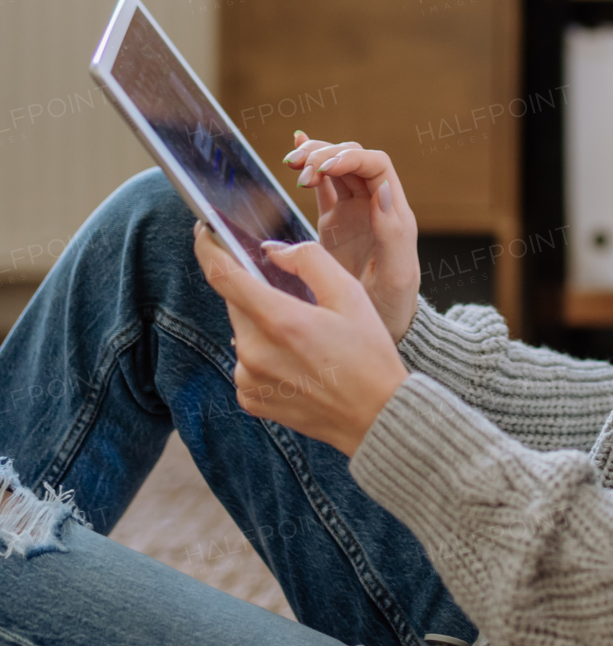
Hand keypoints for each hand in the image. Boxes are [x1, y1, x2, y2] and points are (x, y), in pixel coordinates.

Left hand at [192, 225, 407, 456]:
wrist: (375, 416)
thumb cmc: (368, 353)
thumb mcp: (350, 293)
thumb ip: (309, 260)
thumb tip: (272, 251)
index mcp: (280, 320)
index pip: (223, 274)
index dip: (208, 247)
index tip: (204, 230)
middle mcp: (254, 352)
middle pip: (236, 302)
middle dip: (256, 290)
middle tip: (295, 297)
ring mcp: (249, 379)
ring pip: (242, 330)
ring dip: (262, 323)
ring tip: (305, 337)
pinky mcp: (250, 399)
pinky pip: (246, 360)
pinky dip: (264, 352)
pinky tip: (297, 360)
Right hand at [284, 133, 420, 342]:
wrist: (379, 328)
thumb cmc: (395, 305)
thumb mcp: (398, 274)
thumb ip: (393, 234)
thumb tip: (382, 190)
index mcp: (393, 212)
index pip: (376, 165)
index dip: (351, 158)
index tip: (325, 168)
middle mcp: (373, 205)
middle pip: (352, 158)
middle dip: (326, 155)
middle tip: (301, 173)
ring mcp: (353, 212)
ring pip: (335, 168)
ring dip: (314, 158)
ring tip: (292, 165)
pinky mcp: (333, 223)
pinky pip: (323, 187)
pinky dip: (309, 168)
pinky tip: (294, 155)